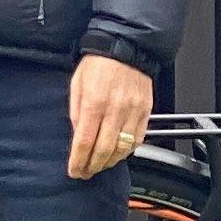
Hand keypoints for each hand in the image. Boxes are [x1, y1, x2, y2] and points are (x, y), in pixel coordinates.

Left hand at [67, 54, 153, 179]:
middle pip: (104, 149)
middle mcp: (115, 109)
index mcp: (94, 102)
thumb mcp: (77, 84)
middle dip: (93, 166)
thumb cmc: (98, 63)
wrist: (126, 48)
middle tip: (85, 173)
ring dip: (109, 162)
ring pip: (123, 148)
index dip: (78, 160)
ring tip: (99, 166)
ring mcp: (133, 112)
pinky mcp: (146, 112)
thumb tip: (77, 135)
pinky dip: (127, 151)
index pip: (85, 141)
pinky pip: (138, 139)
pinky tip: (118, 154)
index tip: (74, 170)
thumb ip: (77, 111)